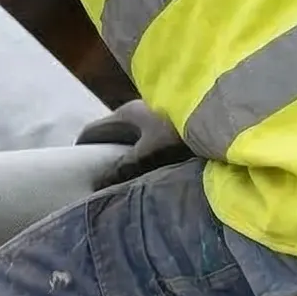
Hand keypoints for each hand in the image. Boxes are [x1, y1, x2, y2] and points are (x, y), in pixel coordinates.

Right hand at [75, 99, 191, 189]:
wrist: (222, 119)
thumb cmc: (180, 133)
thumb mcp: (148, 154)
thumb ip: (123, 169)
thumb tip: (96, 185)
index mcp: (126, 113)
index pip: (93, 130)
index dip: (81, 149)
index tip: (74, 168)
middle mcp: (138, 110)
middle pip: (112, 134)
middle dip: (104, 154)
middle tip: (98, 177)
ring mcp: (156, 115)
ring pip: (132, 137)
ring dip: (126, 155)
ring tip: (123, 177)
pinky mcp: (173, 123)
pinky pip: (148, 140)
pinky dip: (143, 153)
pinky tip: (150, 169)